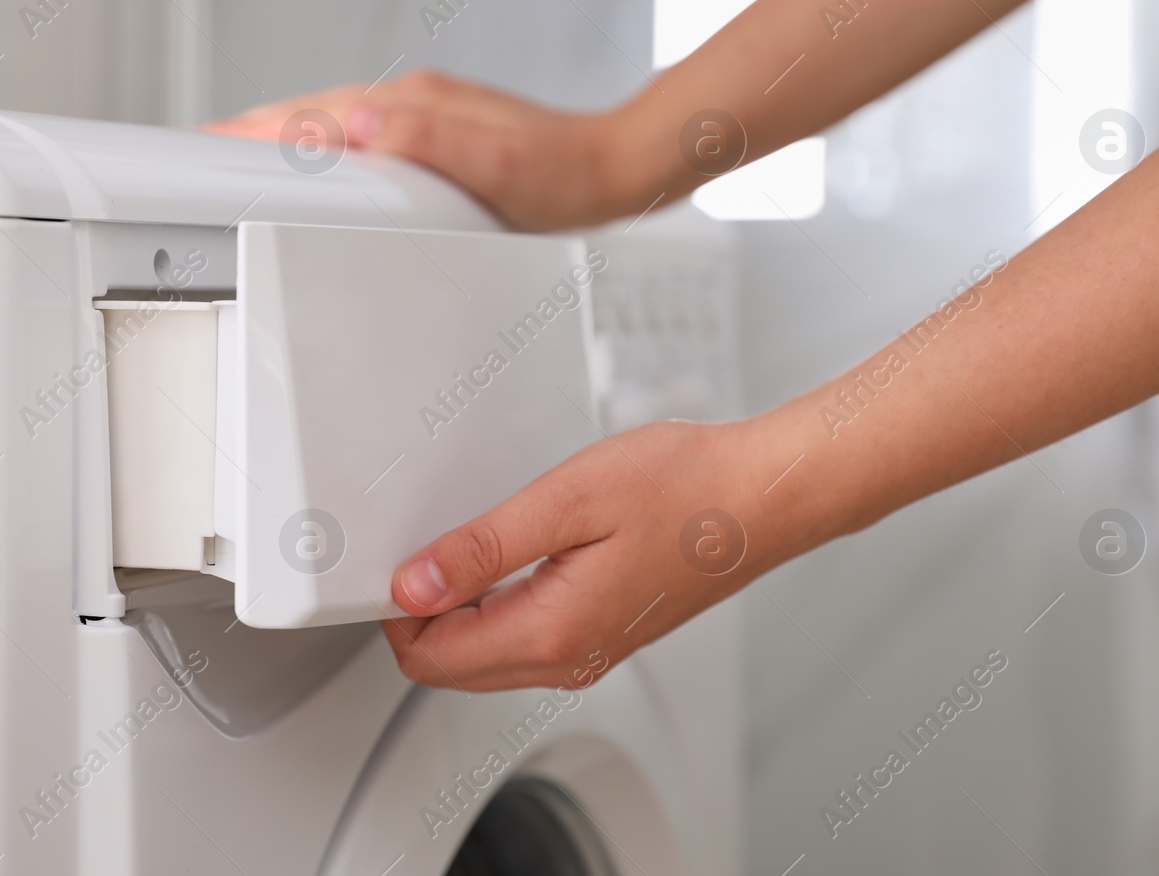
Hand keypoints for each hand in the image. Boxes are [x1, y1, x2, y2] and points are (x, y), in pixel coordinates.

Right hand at [204, 69, 646, 230]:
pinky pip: (363, 132)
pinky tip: (325, 164)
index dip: (255, 131)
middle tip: (202, 151)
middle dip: (254, 129)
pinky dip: (327, 145)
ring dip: (287, 134)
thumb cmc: (562, 179)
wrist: (616, 169)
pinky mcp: (441, 131)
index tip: (205, 142)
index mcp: (413, 106)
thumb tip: (357, 122)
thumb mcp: (496, 167)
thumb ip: (426, 141)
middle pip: (312, 111)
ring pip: (335, 118)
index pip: (312, 115)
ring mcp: (426, 113)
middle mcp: (413, 100)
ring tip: (243, 156)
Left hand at [380, 414, 816, 691]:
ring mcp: (589, 652)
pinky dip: (495, 608)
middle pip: (450, 668)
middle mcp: (569, 659)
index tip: (399, 555)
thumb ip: (482, 550)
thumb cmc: (685, 489)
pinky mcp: (604, 634)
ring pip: (484, 658)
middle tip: (421, 545)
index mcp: (553, 632)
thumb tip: (412, 586)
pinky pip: (522, 641)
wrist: (762, 498)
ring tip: (462, 544)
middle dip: (418, 616)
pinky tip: (505, 556)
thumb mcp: (567, 500)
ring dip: (456, 612)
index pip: (430, 659)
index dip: (396, 609)